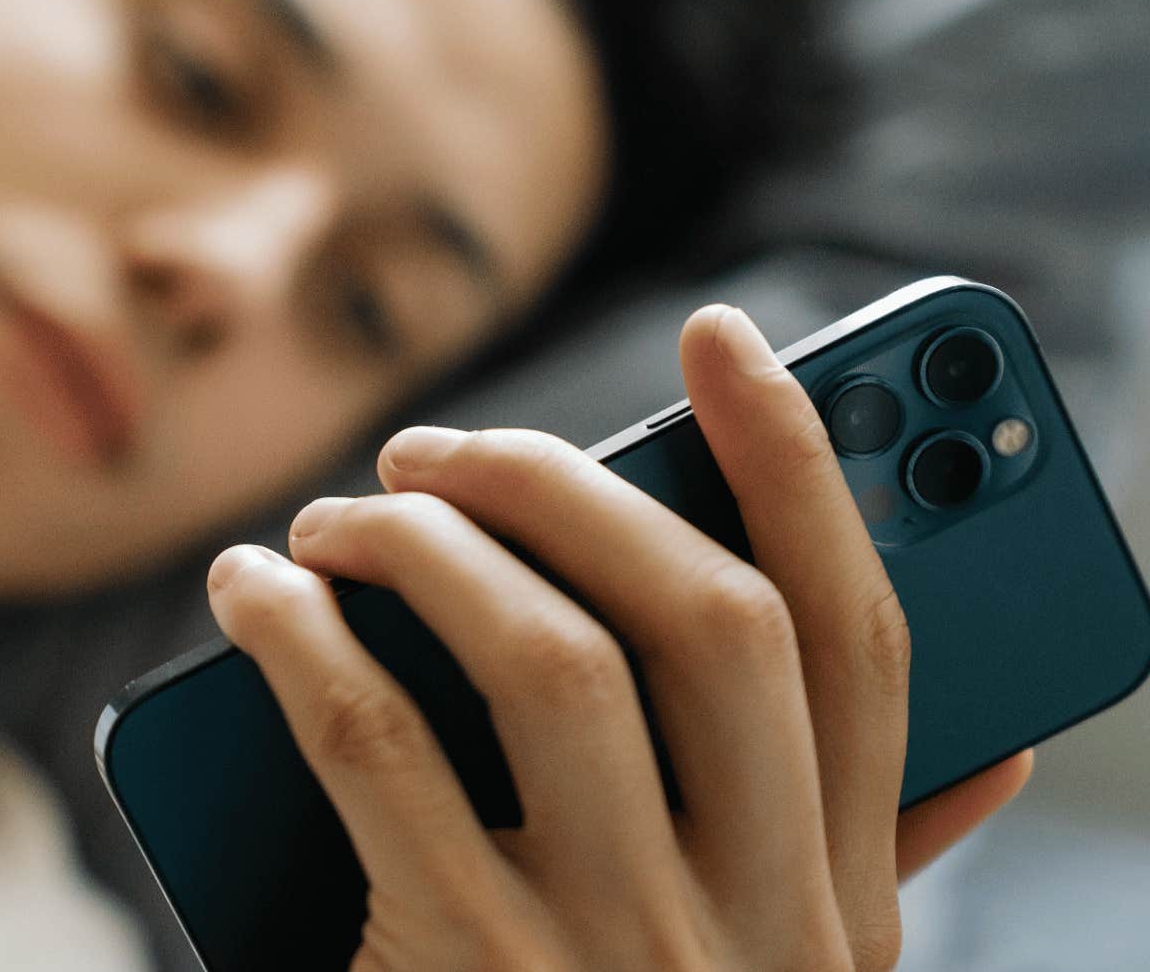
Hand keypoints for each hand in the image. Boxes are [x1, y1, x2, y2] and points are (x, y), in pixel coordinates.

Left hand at [206, 306, 1030, 970]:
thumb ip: (870, 869)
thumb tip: (990, 743)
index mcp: (841, 910)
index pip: (863, 642)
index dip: (805, 466)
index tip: (725, 334)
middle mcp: (757, 926)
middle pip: (706, 621)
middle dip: (567, 486)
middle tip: (438, 449)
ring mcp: (615, 956)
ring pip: (543, 656)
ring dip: (425, 549)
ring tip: (338, 518)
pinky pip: (373, 743)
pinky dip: (300, 638)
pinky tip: (254, 593)